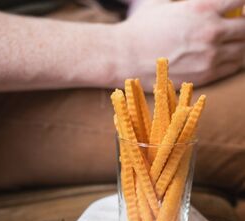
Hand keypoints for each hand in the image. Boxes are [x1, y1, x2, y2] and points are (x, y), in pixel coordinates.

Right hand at [114, 0, 244, 88]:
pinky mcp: (204, 76)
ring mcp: (209, 57)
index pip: (241, 1)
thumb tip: (199, 3)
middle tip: (236, 28)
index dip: (241, 5)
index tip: (236, 9)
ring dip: (240, 46)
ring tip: (231, 44)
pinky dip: (233, 61)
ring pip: (243, 51)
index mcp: (202, 8)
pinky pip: (232, 68)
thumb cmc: (141, 29)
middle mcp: (210, 32)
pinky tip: (224, 57)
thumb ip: (187, 1)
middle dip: (243, 27)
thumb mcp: (164, 3)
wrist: (125, 58)